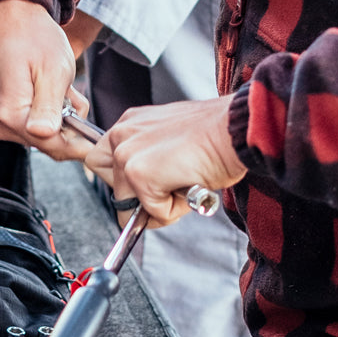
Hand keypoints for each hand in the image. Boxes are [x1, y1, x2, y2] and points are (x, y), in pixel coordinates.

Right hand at [0, 0, 86, 160]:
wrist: (11, 16)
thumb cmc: (34, 36)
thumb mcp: (53, 70)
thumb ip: (50, 107)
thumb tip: (46, 135)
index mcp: (9, 113)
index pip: (53, 145)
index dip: (79, 143)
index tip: (99, 139)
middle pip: (46, 143)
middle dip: (67, 124)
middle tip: (72, 93)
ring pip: (40, 135)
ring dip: (57, 116)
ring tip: (58, 86)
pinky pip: (30, 125)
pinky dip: (45, 111)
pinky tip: (46, 89)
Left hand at [84, 97, 245, 225]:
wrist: (233, 129)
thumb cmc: (214, 135)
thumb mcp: (172, 141)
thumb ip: (151, 161)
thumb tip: (144, 197)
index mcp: (130, 123)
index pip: (104, 160)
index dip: (124, 180)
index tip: (146, 185)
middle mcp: (122, 134)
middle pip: (108, 183)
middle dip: (134, 196)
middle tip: (166, 190)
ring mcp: (126, 154)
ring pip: (127, 203)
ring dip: (156, 205)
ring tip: (183, 185)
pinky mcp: (138, 174)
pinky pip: (151, 213)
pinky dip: (172, 212)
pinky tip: (189, 188)